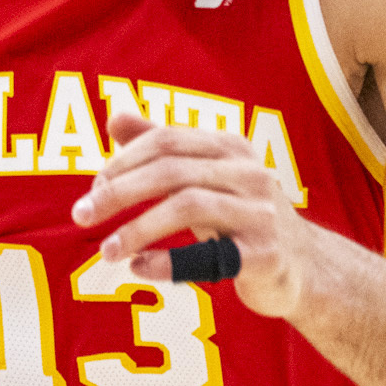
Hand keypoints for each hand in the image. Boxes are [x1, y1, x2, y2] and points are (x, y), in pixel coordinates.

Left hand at [71, 106, 319, 318]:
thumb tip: (113, 116)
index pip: (166, 140)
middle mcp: (249, 173)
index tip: (92, 188)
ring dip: (138, 229)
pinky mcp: (265, 255)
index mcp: (231, 147)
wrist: (304, 265)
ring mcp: (260, 214)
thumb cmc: (240, 216)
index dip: (122, 161)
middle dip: (119, 192)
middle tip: (81, 215)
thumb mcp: (205, 176)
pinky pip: (210, 257)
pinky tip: (140, 268)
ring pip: (189, 206)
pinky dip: (169, 262)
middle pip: (172, 170)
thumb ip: (161, 146)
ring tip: (107, 251)